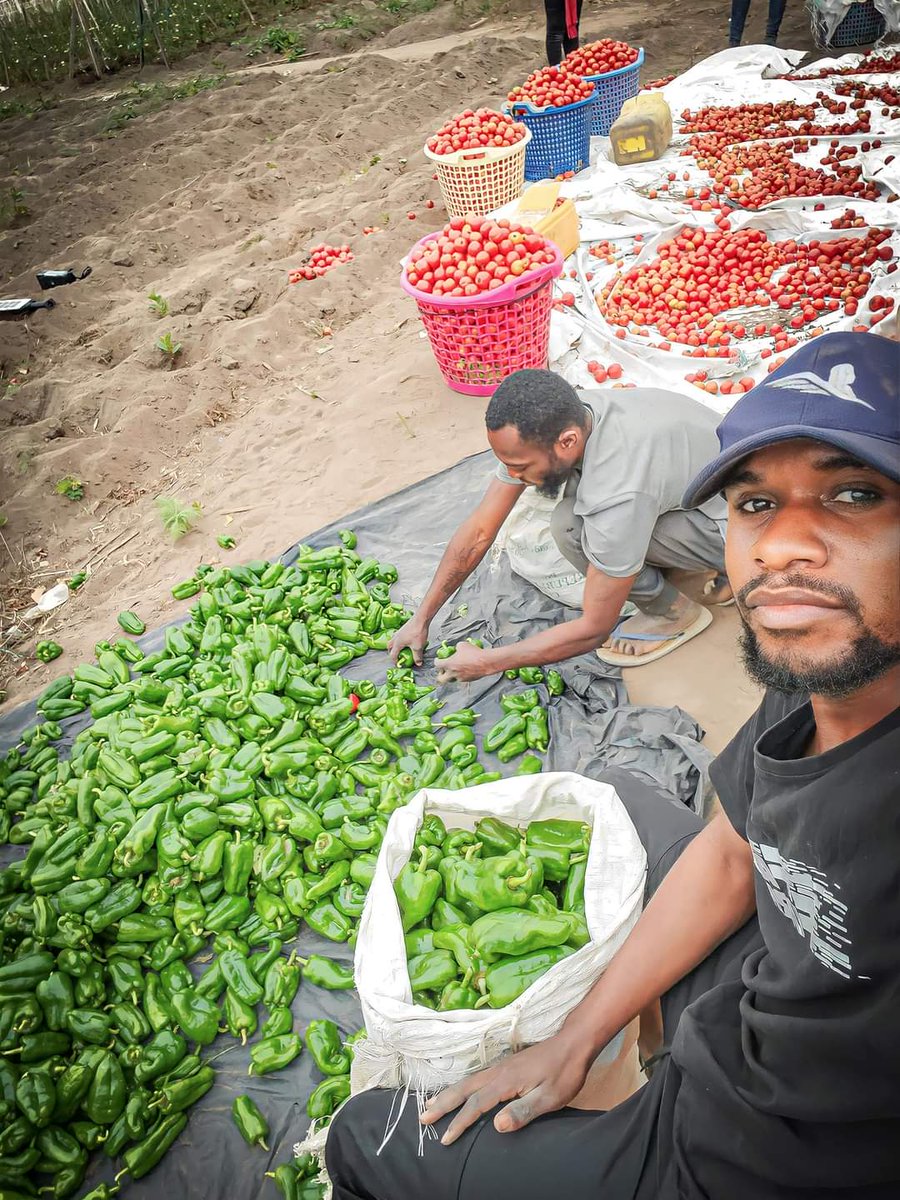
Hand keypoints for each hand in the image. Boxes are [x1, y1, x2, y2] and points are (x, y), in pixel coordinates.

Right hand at [388, 617, 428, 665]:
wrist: (421, 619)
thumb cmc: (417, 632)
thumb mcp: (418, 647)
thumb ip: (417, 656)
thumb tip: (418, 663)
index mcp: (397, 643)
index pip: (392, 654)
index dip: (395, 661)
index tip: (398, 664)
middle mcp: (396, 637)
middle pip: (389, 646)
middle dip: (392, 652)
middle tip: (397, 656)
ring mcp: (399, 632)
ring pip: (393, 640)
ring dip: (395, 645)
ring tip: (402, 649)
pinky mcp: (403, 628)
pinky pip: (398, 636)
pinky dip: (400, 640)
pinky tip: (407, 641)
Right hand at [420, 1031, 591, 1144]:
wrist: (573, 1044)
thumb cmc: (564, 1074)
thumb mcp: (549, 1098)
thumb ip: (523, 1112)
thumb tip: (496, 1126)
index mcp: (505, 1081)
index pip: (476, 1104)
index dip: (459, 1122)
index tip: (444, 1139)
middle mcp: (498, 1071)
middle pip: (464, 1088)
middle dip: (443, 1104)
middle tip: (423, 1118)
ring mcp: (501, 1066)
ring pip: (468, 1081)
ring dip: (449, 1094)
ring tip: (433, 1104)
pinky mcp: (507, 1066)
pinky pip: (476, 1077)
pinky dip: (462, 1086)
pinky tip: (461, 1091)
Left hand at [435, 641, 495, 683]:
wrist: (486, 662)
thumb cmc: (473, 652)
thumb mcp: (462, 645)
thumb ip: (456, 648)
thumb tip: (456, 649)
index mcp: (449, 664)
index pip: (437, 665)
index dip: (436, 661)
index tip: (438, 659)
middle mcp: (453, 673)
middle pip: (441, 679)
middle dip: (440, 675)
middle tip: (442, 670)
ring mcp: (460, 678)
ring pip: (452, 679)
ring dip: (451, 675)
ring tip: (454, 670)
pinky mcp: (468, 680)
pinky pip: (461, 679)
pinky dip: (461, 675)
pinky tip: (465, 669)